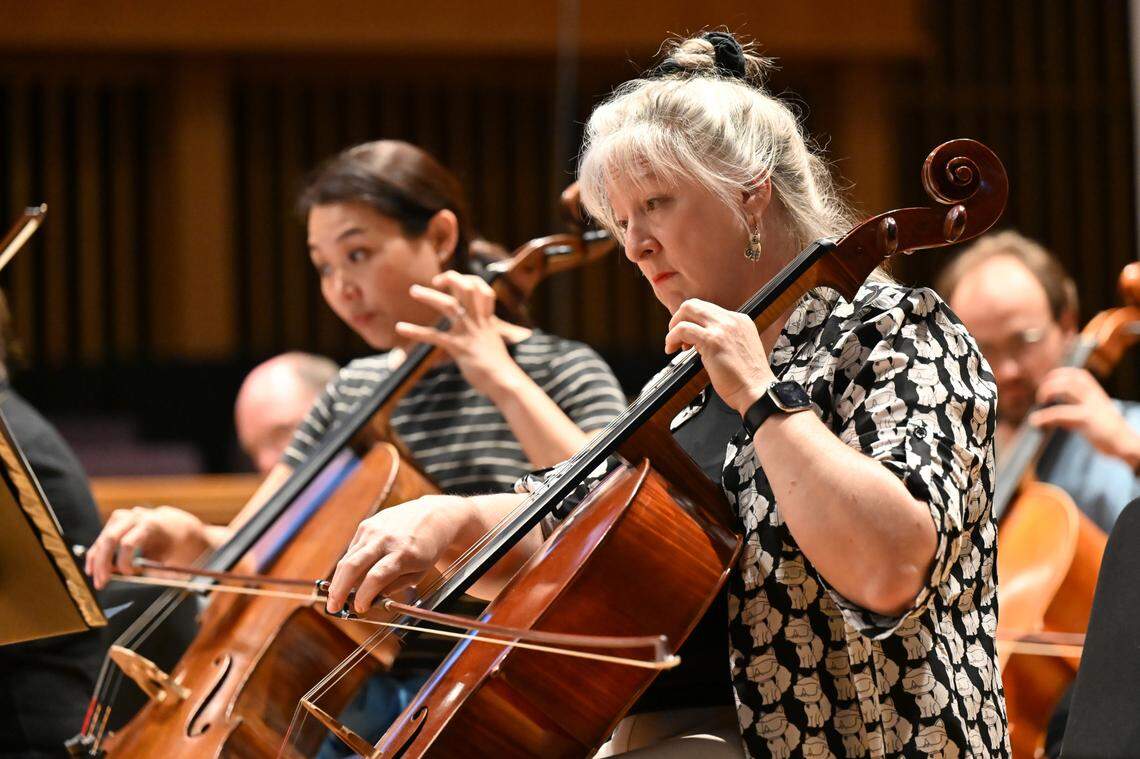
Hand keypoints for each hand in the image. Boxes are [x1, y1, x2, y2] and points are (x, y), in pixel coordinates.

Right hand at [84, 506, 208, 589]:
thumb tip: (128, 577)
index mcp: (152, 523)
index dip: (124, 562)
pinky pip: (104, 536)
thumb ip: (151, 567)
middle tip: (101, 582)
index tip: (128, 575)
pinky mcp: (120, 521)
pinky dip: (98, 551)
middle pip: (110, 538)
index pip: (128, 543)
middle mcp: (136, 516)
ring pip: (104, 536)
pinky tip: (92, 566)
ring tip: (95, 577)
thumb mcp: (172, 557)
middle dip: (103, 562)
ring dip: (96, 558)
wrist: (184, 526)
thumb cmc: (180, 544)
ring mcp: (127, 516)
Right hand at [325, 495, 472, 614]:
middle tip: (332, 607)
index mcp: (404, 554)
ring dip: (338, 581)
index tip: (360, 608)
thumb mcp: (420, 572)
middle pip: (353, 566)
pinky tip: (349, 577)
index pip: (376, 577)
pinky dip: (348, 565)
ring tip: (335, 597)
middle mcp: (386, 539)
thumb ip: (395, 586)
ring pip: (348, 559)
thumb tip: (371, 598)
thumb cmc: (428, 548)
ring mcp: (374, 530)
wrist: (434, 516)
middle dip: (339, 590)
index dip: (364, 595)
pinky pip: (352, 549)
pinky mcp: (367, 524)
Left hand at [395, 271, 525, 398]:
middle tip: (435, 281)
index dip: (469, 279)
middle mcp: (477, 321)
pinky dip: (416, 331)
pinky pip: (434, 336)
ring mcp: (468, 333)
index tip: (456, 281)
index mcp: (486, 319)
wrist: (505, 381)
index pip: (482, 289)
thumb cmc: (498, 365)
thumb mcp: (492, 342)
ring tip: (413, 290)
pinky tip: (400, 328)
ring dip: (430, 296)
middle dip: (451, 279)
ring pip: (449, 306)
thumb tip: (474, 331)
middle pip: (466, 289)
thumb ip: (482, 332)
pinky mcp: (459, 347)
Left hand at [665, 298, 774, 414]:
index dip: (693, 322)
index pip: (708, 309)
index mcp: (740, 320)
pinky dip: (672, 337)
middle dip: (679, 318)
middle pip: (695, 305)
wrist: (757, 391)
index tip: (689, 337)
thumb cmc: (748, 379)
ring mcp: (722, 328)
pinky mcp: (712, 340)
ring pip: (687, 310)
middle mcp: (732, 320)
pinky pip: (683, 329)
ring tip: (673, 344)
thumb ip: (724, 339)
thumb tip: (700, 339)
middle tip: (676, 336)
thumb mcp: (740, 349)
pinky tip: (671, 348)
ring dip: (674, 327)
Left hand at [1029, 367, 1139, 465]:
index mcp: (1096, 394)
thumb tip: (1051, 418)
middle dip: (1051, 381)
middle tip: (1040, 396)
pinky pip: (1062, 413)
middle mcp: (1094, 396)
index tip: (1047, 382)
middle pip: (1071, 377)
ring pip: (1067, 387)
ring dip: (1048, 390)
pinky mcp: (1087, 419)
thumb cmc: (1106, 432)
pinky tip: (1035, 421)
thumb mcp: (1092, 416)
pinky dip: (1045, 416)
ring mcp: (1092, 406)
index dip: (1060, 374)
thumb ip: (1075, 412)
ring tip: (1039, 402)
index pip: (1078, 374)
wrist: (1126, 445)